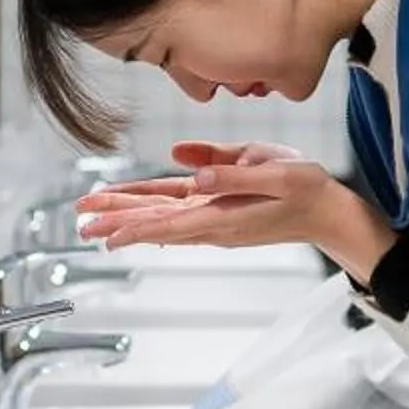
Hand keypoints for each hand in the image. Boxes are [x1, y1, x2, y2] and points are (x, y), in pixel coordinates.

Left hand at [74, 141, 397, 280]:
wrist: (327, 211)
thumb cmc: (306, 189)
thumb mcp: (276, 173)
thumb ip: (234, 172)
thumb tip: (194, 172)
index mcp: (223, 216)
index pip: (169, 225)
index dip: (135, 228)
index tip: (105, 235)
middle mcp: (211, 223)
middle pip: (155, 222)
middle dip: (117, 220)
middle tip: (81, 221)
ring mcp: (213, 217)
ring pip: (161, 215)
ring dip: (126, 213)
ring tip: (93, 214)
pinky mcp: (217, 207)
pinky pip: (176, 207)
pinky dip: (150, 207)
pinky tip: (131, 208)